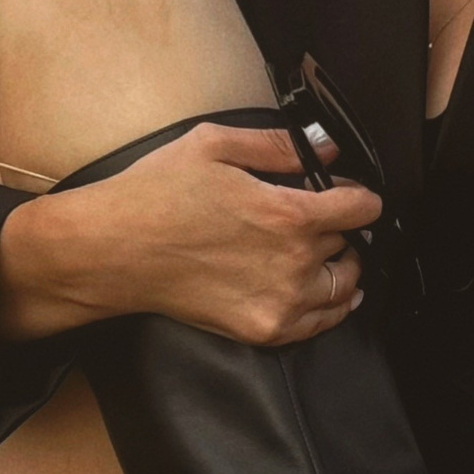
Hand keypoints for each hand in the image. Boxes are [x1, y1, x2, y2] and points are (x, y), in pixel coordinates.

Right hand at [72, 119, 384, 345]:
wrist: (112, 250)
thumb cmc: (155, 194)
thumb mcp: (215, 144)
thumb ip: (279, 145)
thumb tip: (325, 148)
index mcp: (289, 214)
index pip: (361, 208)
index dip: (360, 195)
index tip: (351, 194)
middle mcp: (293, 262)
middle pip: (350, 245)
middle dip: (342, 229)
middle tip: (324, 221)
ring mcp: (280, 302)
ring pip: (344, 287)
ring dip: (343, 268)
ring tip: (333, 257)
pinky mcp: (262, 330)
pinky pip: (319, 324)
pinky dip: (331, 308)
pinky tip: (329, 295)